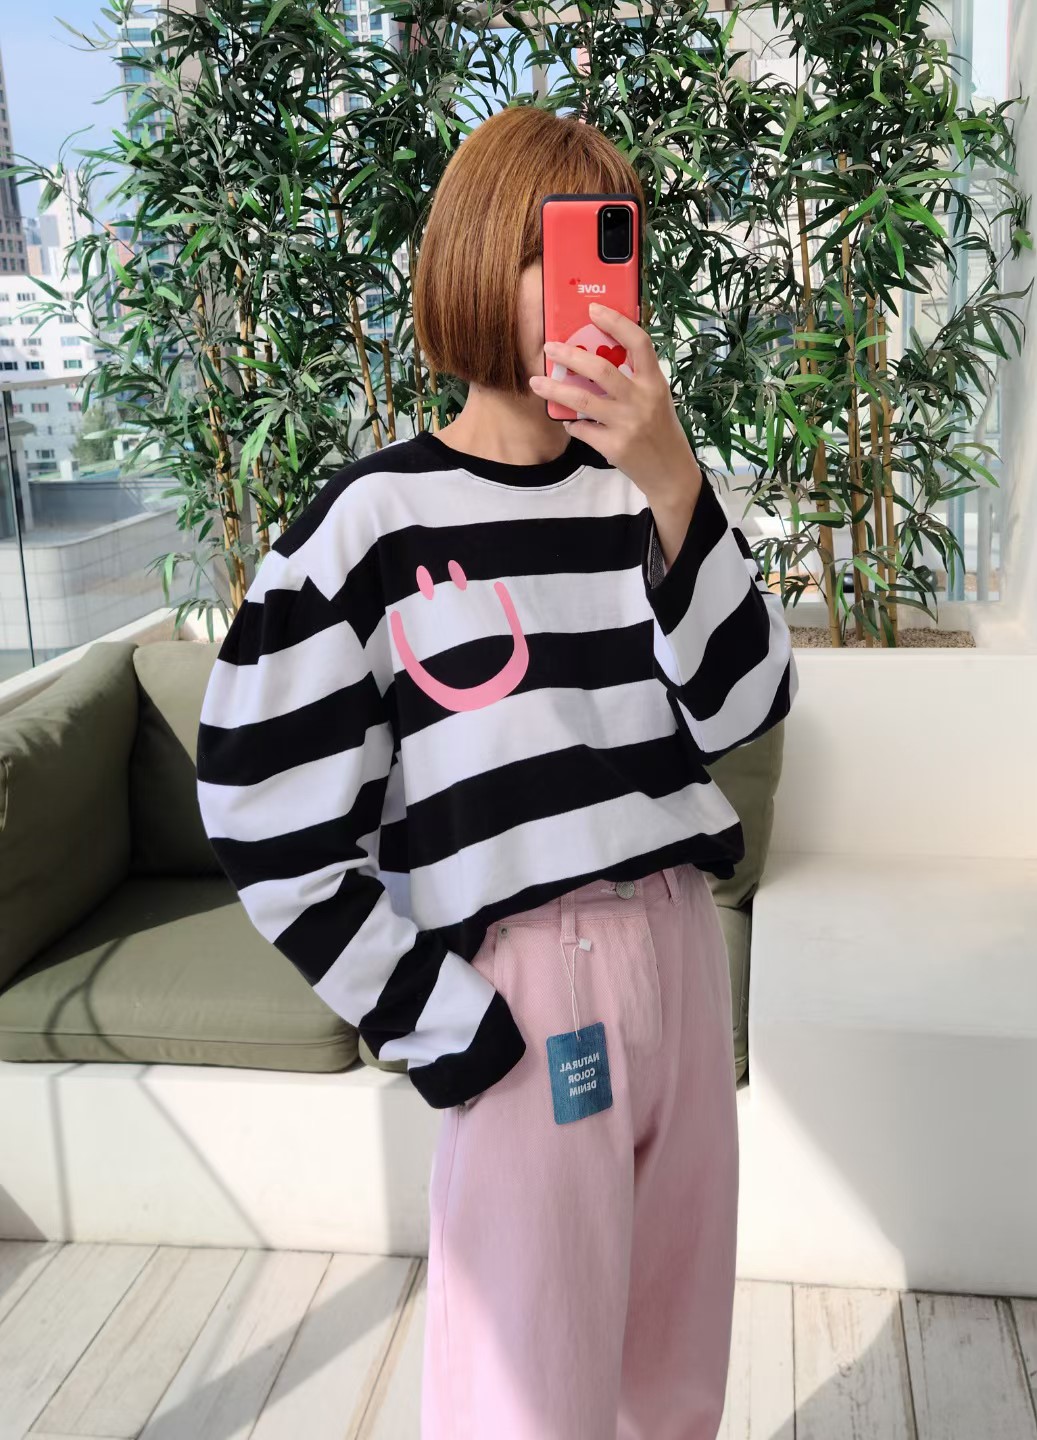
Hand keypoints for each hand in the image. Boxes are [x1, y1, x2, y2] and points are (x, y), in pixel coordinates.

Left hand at [528, 301, 701, 509]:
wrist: (670, 473)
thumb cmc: (660, 431)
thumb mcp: (656, 399)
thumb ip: (634, 379)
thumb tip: (594, 357)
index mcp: (655, 383)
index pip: (638, 343)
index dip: (615, 322)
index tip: (592, 309)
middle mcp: (642, 400)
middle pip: (601, 370)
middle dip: (570, 356)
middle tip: (549, 347)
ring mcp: (627, 424)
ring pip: (583, 401)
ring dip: (555, 389)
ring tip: (536, 382)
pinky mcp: (614, 447)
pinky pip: (582, 429)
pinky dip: (571, 424)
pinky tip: (566, 421)